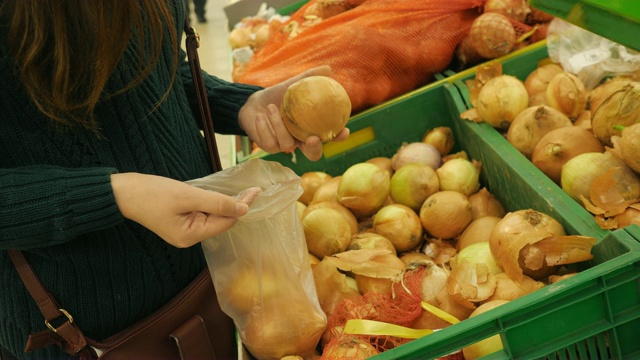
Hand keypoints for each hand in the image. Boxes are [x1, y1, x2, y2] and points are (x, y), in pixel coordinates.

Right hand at [111, 173, 259, 247]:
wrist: (122, 192)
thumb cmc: (151, 194)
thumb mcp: (187, 196)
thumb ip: (216, 203)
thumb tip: (244, 209)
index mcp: (190, 236)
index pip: (225, 222)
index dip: (241, 207)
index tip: (255, 191)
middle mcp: (189, 238)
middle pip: (221, 221)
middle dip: (236, 205)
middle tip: (253, 188)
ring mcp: (184, 230)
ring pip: (213, 216)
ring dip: (224, 203)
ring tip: (241, 191)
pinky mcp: (181, 221)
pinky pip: (203, 213)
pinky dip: (212, 203)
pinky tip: (220, 194)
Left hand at [238, 65, 349, 160]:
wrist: (252, 103)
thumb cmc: (276, 96)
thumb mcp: (291, 86)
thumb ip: (308, 78)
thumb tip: (328, 69)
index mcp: (309, 129)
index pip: (328, 136)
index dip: (338, 137)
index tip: (344, 130)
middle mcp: (299, 140)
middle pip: (313, 154)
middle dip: (315, 149)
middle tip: (313, 138)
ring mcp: (283, 145)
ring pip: (287, 144)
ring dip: (279, 126)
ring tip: (272, 108)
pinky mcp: (268, 147)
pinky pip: (269, 143)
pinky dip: (265, 128)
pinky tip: (261, 117)